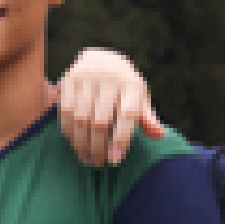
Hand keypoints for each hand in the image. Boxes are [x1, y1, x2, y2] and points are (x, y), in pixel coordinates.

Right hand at [59, 48, 164, 166]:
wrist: (101, 59)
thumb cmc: (124, 87)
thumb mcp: (139, 98)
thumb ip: (147, 118)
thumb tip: (159, 134)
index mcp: (131, 84)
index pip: (127, 114)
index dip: (121, 138)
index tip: (116, 159)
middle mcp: (109, 78)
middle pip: (101, 121)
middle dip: (98, 147)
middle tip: (99, 164)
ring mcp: (87, 78)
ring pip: (80, 118)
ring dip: (82, 143)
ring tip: (87, 159)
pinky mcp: (68, 80)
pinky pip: (65, 111)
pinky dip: (69, 132)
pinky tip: (75, 144)